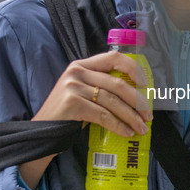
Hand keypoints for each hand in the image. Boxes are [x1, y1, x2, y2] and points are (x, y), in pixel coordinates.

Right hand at [33, 51, 151, 136]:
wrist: (41, 131)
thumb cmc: (66, 114)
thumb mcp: (81, 92)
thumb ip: (100, 86)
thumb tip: (135, 96)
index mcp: (81, 65)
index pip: (113, 57)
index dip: (133, 68)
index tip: (146, 84)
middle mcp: (77, 71)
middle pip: (117, 83)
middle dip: (137, 101)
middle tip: (148, 115)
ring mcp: (74, 86)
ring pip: (113, 101)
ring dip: (131, 116)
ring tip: (141, 129)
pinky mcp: (73, 104)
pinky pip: (103, 115)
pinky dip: (118, 125)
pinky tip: (127, 132)